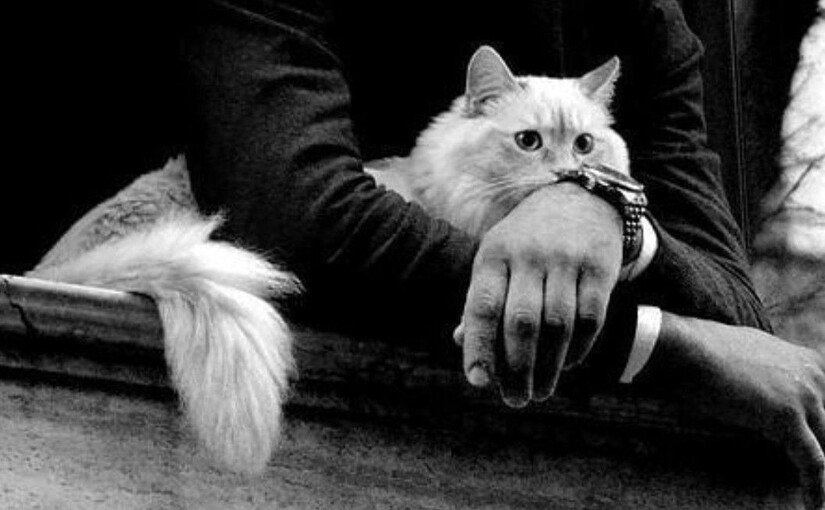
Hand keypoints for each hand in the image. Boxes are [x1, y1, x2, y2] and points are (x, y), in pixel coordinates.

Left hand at [458, 182, 622, 406]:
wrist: (581, 201)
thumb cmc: (527, 242)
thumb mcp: (496, 259)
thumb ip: (481, 300)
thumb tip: (461, 343)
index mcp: (494, 255)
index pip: (482, 305)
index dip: (478, 346)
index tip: (478, 382)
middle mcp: (529, 255)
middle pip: (522, 322)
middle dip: (517, 368)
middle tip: (516, 400)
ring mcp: (566, 260)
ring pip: (557, 325)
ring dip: (549, 366)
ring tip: (542, 392)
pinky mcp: (599, 267)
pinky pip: (590, 318)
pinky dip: (579, 348)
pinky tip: (568, 364)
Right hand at [639, 313, 824, 509]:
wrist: (686, 350)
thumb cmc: (706, 349)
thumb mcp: (752, 352)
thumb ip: (771, 371)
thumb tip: (763, 387)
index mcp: (810, 362)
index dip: (822, 430)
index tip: (817, 444)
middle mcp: (814, 376)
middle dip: (824, 446)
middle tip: (817, 475)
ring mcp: (803, 396)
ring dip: (823, 475)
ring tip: (818, 496)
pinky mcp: (787, 418)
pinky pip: (812, 462)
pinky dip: (816, 489)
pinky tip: (814, 506)